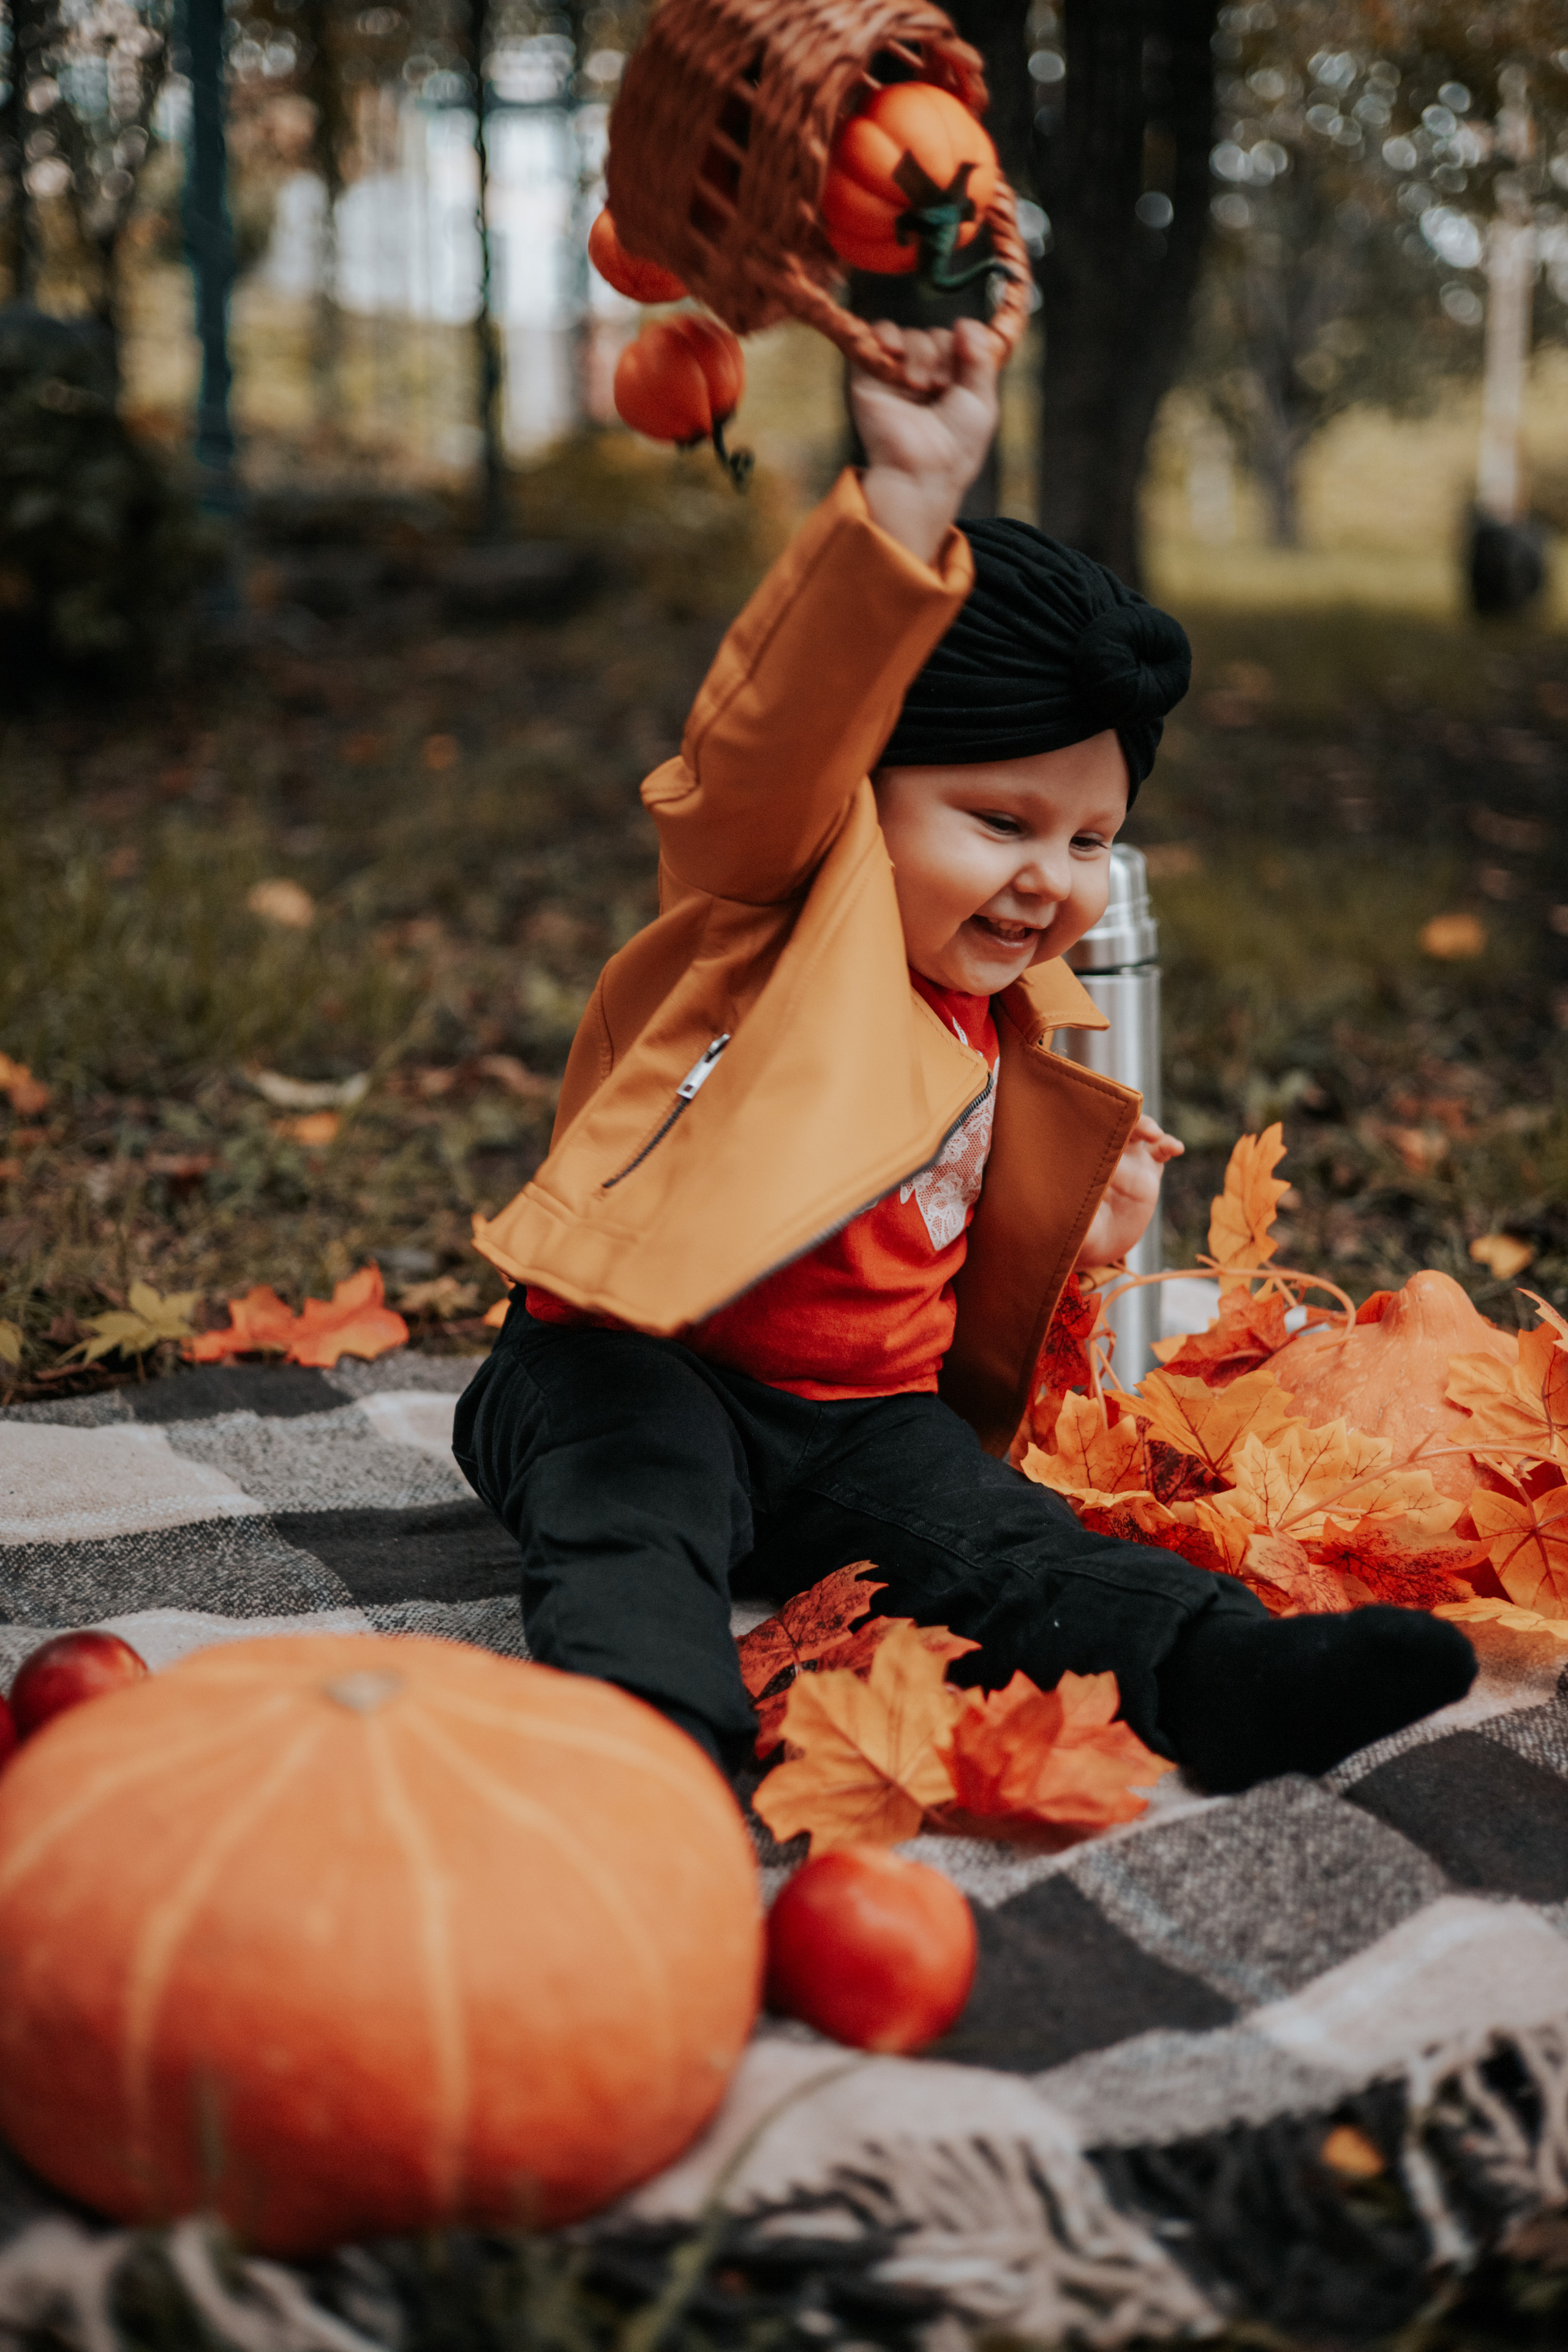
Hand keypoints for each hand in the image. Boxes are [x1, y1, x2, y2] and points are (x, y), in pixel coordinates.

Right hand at [852, 318, 999, 566]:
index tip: (961, 377)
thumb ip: (981, 359)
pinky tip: (896, 354)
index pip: (960, 341)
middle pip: (936, 336)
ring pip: (912, 335)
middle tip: (938, 388)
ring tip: (918, 387)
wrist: (921, 469)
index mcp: (952, 381)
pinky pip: (877, 333)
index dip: (964, 349)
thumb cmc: (955, 445)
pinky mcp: (869, 374)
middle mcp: (924, 375)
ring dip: (921, 356)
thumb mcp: (982, 401)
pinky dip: (887, 336)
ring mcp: (896, 374)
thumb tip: (965, 322)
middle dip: (942, 357)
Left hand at [1075, 1116, 1183, 1270]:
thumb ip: (1069, 1214)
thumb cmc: (1075, 1230)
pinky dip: (1168, 1145)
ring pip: (1138, 1132)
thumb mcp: (1068, 1223)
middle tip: (1130, 1119)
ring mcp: (1128, 1161)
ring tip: (1155, 1135)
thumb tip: (1063, 1207)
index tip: (1104, 1115)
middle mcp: (1104, 1154)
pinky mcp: (1147, 1174)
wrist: (1098, 1246)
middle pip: (1114, 1122)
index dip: (1095, 1115)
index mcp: (1082, 1158)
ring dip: (1147, 1126)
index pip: (1086, 1127)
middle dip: (1123, 1114)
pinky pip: (1160, 1152)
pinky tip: (1176, 1147)